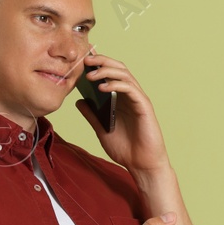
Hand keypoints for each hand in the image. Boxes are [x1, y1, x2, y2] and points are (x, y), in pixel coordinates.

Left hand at [75, 49, 170, 175]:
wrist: (141, 164)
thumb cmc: (125, 149)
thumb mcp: (101, 129)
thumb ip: (92, 114)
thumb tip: (79, 100)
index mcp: (121, 98)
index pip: (110, 74)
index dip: (99, 64)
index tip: (83, 59)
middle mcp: (131, 96)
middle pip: (118, 69)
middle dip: (102, 61)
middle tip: (86, 60)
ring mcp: (138, 99)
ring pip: (124, 75)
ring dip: (107, 71)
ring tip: (91, 74)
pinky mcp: (144, 106)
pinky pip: (130, 89)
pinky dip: (116, 85)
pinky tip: (102, 87)